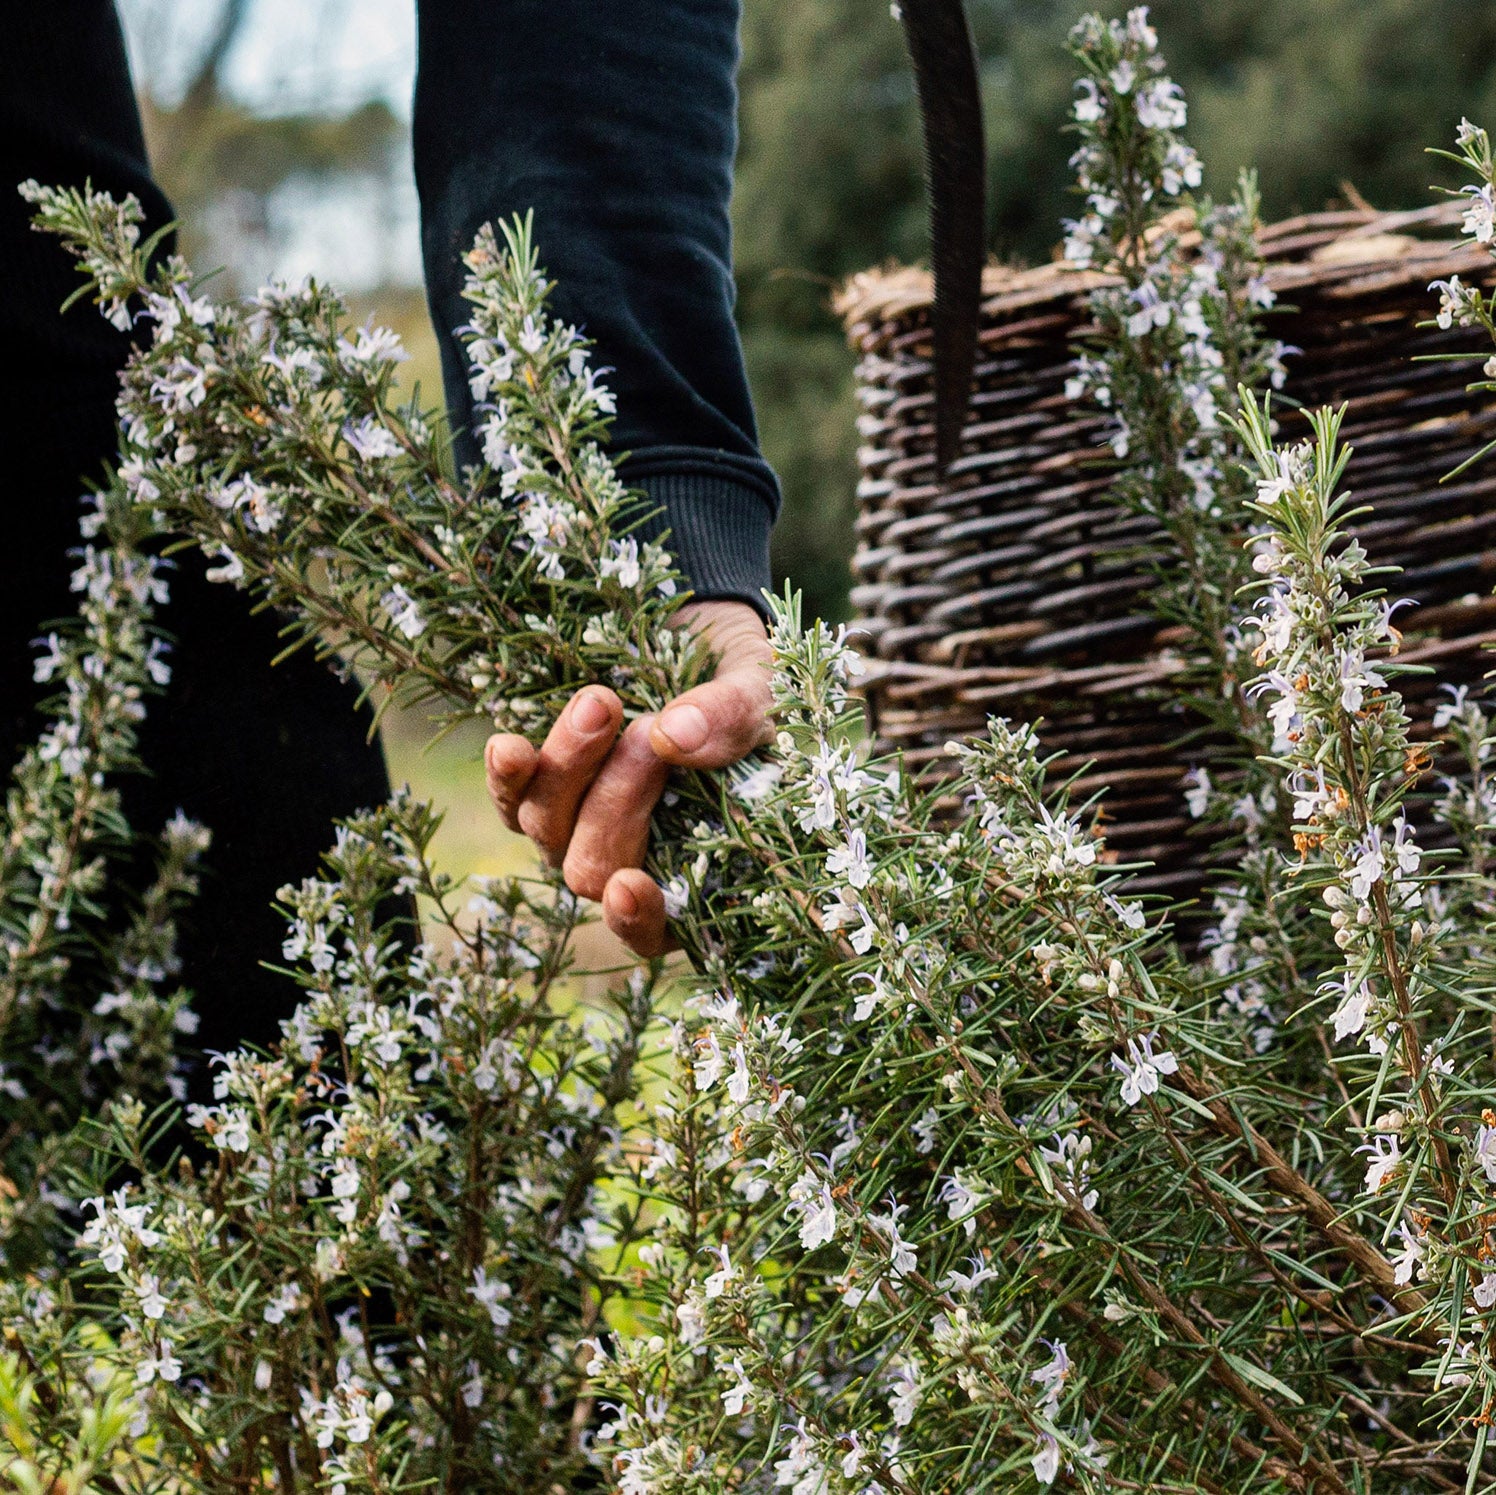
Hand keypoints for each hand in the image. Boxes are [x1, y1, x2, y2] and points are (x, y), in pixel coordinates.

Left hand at [485, 600, 773, 956]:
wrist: (707, 642)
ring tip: (603, 705)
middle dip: (618, 803)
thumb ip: (731, 719)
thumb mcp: (760, 695)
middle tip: (652, 738)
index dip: (638, 919)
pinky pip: (509, 797)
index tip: (631, 884)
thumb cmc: (746, 689)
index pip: (655, 932)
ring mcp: (576, 826)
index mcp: (694, 873)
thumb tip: (676, 733)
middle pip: (592, 868)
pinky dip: (509, 775)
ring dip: (570, 769)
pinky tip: (510, 747)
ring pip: (547, 828)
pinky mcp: (539, 784)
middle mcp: (627, 862)